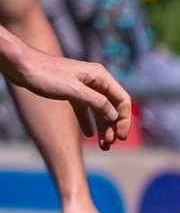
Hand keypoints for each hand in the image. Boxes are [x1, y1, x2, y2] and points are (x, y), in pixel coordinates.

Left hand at [0, 37, 132, 148]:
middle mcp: (95, 81)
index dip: (124, 119)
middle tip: (109, 144)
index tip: (121, 136)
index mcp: (100, 76)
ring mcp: (84, 86)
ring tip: (103, 145)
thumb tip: (115, 116)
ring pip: (99, 110)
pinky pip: (85, 109)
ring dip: (102, 127)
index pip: (122, 100)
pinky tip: (89, 135)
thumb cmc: (47, 75)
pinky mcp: (72, 91)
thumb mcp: (74, 90)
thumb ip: (97, 103)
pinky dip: (88, 122)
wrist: (21, 66)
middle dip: (113, 126)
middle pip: (112, 106)